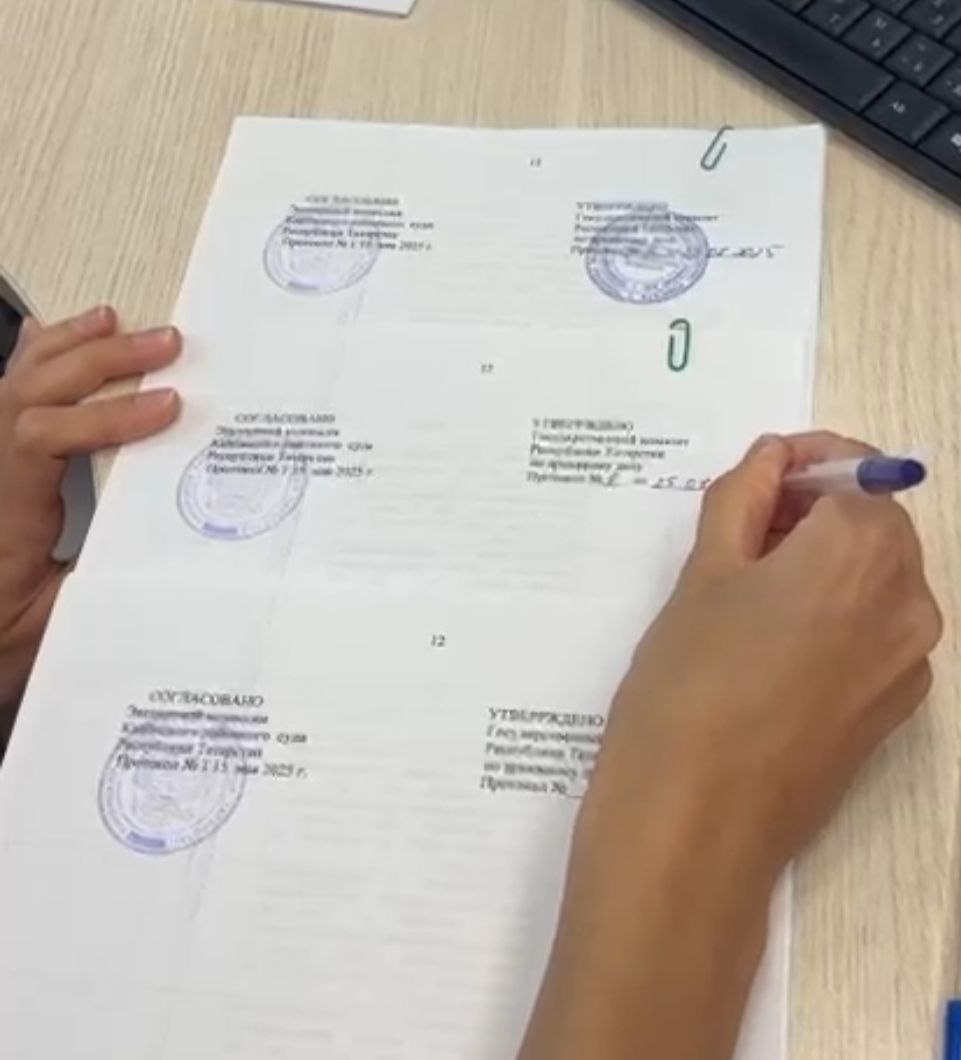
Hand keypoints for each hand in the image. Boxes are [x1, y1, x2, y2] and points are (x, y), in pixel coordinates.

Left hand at [0, 306, 180, 719]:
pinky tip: (56, 333)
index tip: (168, 407)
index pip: (44, 437)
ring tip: (115, 321)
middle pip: (33, 390)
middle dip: (103, 360)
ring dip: (71, 346)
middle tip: (165, 347)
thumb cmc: (5, 635)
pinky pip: (10, 394)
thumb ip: (104, 578)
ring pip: (17, 382)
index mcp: (6, 512)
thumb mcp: (60, 620)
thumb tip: (178, 552)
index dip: (108, 416)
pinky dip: (37, 358)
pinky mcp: (1, 463)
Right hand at [588, 432, 941, 873]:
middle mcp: (908, 601)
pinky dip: (834, 615)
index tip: (757, 472)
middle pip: (874, 524)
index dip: (805, 461)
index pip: (857, 471)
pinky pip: (873, 633)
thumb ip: (743, 496)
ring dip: (823, 562)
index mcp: (862, 551)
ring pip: (876, 579)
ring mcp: (909, 663)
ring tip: (744, 591)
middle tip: (737, 534)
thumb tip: (771, 459)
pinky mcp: (893, 710)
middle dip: (813, 512)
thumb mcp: (703, 572)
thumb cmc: (687, 683)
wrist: (696, 821)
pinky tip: (769, 646)